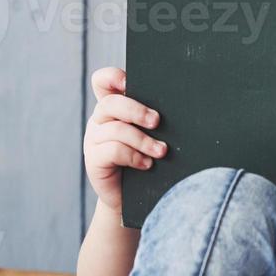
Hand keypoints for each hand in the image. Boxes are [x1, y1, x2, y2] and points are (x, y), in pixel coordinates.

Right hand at [83, 66, 166, 211]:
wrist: (133, 198)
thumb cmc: (147, 160)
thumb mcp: (150, 134)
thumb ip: (153, 118)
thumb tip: (182, 106)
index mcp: (112, 108)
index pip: (102, 81)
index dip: (113, 77)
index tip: (130, 83)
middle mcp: (100, 120)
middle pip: (110, 103)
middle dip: (136, 110)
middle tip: (157, 121)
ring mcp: (94, 140)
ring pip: (115, 128)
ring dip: (143, 140)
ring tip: (162, 151)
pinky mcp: (93, 160)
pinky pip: (113, 150)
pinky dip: (134, 156)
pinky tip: (147, 164)